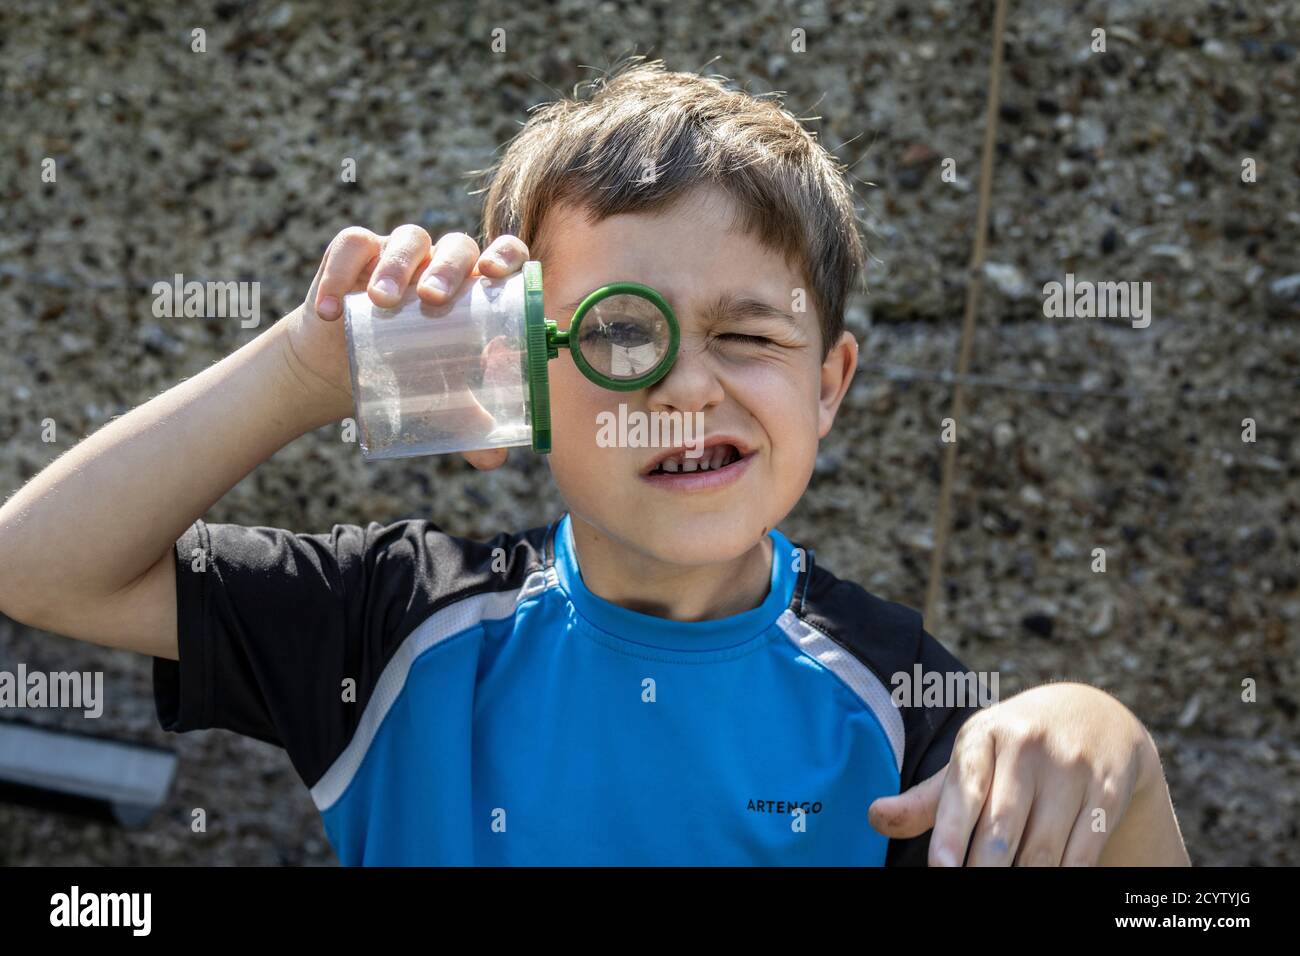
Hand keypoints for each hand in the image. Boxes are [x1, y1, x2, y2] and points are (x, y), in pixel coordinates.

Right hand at [282, 225, 529, 468]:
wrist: (343, 371)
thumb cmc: (406, 376)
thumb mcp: (439, 402)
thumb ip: (469, 426)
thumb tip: (493, 460)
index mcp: (476, 291)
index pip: (504, 256)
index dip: (506, 255)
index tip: (496, 274)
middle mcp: (442, 264)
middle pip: (457, 246)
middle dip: (449, 267)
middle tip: (433, 299)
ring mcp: (399, 254)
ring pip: (408, 239)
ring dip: (397, 265)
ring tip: (382, 302)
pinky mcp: (356, 255)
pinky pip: (351, 245)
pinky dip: (340, 273)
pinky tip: (332, 309)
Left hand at [868, 682, 1186, 864]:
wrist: (1093, 717)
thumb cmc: (1013, 749)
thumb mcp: (971, 759)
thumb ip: (927, 798)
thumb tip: (874, 817)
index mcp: (984, 736)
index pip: (965, 787)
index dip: (953, 832)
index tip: (943, 868)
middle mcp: (1027, 746)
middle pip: (1003, 826)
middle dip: (986, 867)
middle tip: (973, 887)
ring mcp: (1071, 768)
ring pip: (1043, 847)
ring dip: (1023, 876)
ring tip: (1004, 887)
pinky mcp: (1107, 792)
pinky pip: (1082, 852)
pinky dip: (1063, 874)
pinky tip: (1043, 880)